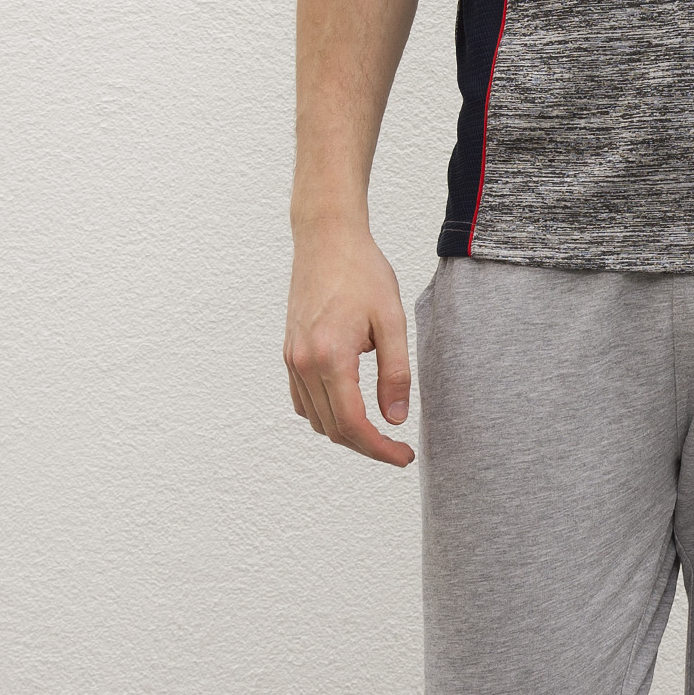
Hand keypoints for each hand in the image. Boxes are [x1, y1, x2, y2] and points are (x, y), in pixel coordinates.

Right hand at [284, 225, 414, 464]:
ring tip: (379, 430)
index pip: (353, 424)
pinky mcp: (289, 353)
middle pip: (333, 429)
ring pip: (315, 420)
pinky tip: (350, 408)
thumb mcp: (393, 320)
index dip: (380, 449)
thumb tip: (396, 418)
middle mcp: (304, 363)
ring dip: (346, 433)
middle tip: (398, 448)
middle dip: (367, 446)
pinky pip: (302, 401)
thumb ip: (395, 373)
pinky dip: (325, 415)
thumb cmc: (363, 272)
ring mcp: (292, 359)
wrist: (326, 239)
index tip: (404, 456)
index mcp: (331, 357)